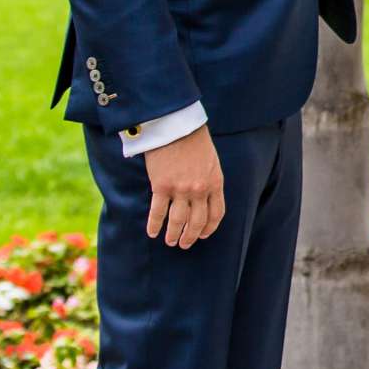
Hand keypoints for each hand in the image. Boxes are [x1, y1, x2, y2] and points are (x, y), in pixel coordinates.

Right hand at [144, 124, 225, 248]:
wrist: (175, 124)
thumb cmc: (194, 139)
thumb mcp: (211, 161)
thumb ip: (209, 180)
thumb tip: (204, 197)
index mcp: (215, 183)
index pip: (216, 214)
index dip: (209, 228)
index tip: (202, 234)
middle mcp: (200, 190)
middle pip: (197, 222)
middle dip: (191, 236)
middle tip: (184, 244)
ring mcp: (181, 189)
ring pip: (178, 221)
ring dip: (174, 235)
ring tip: (170, 241)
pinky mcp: (161, 186)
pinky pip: (158, 212)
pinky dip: (154, 225)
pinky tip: (152, 232)